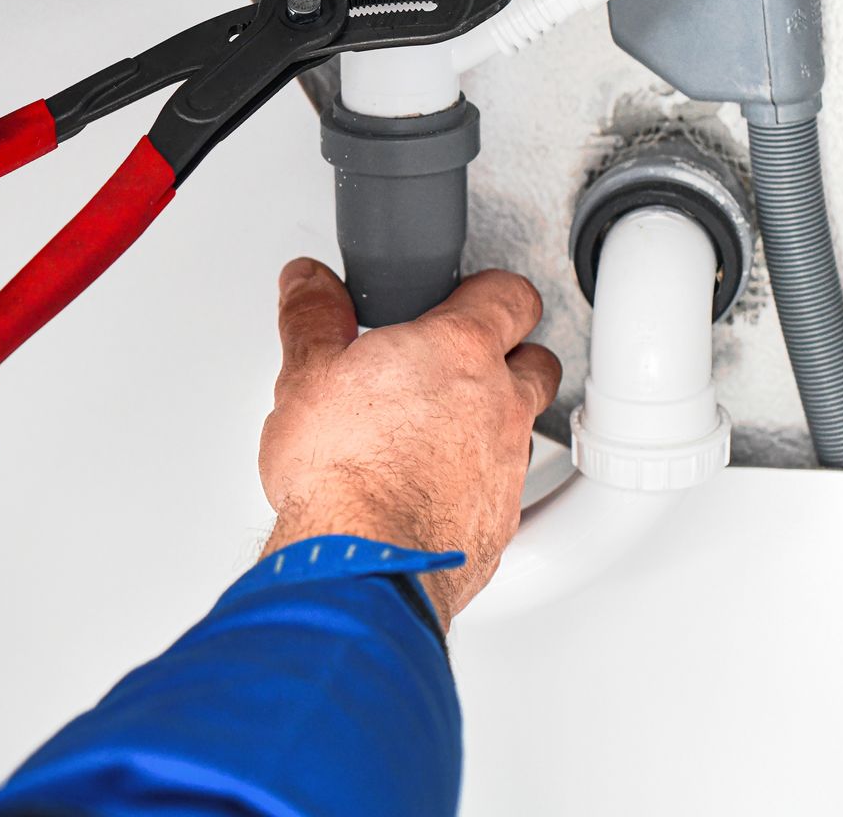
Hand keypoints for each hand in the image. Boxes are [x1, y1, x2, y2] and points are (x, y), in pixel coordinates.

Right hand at [258, 260, 560, 626]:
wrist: (363, 560)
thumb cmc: (340, 469)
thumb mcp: (306, 374)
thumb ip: (313, 318)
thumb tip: (309, 283)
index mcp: (459, 349)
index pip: (511, 295)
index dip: (492, 291)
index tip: (468, 295)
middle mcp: (498, 403)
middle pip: (536, 360)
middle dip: (509, 355)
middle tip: (459, 361)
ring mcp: (506, 466)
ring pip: (523, 427)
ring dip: (493, 422)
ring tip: (439, 429)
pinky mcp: (500, 522)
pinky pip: (504, 488)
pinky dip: (478, 482)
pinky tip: (435, 489)